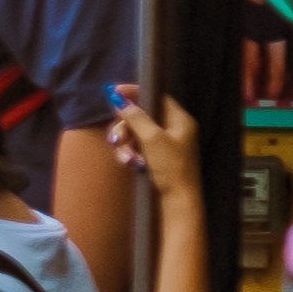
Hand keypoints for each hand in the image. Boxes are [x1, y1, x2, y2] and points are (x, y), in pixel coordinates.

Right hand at [122, 83, 202, 207]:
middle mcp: (172, 129)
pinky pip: (136, 147)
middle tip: (116, 138)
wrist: (177, 199)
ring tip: (125, 158)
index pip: (156, 97)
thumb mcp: (151, 139)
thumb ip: (135, 117)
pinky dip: (129, 153)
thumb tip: (119, 99)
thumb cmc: (170, 166)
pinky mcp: (154, 157)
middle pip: (141, 116)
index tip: (114, 92)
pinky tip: (129, 163)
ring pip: (135, 133)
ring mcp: (163, 143)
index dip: (135, 93)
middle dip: (125, 127)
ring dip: (125, 144)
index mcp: (179, 120)